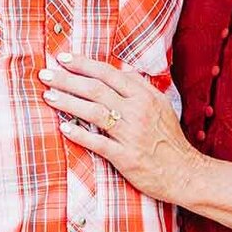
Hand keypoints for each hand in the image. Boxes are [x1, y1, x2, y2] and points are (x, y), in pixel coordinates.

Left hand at [39, 54, 204, 203]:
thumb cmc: (169, 140)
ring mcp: (131, 134)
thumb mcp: (161, 106)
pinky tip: (64, 128)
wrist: (185, 173)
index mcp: (145, 96)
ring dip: (68, 102)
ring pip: (94, 112)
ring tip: (48, 96)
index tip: (63, 58)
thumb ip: (140, 87)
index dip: (84, 64)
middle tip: (45, 73)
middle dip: (67, 79)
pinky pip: (99, 143)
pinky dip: (80, 135)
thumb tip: (123, 70)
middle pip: (96, 89)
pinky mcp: (126, 157)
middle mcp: (137, 111)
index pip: (109, 74)